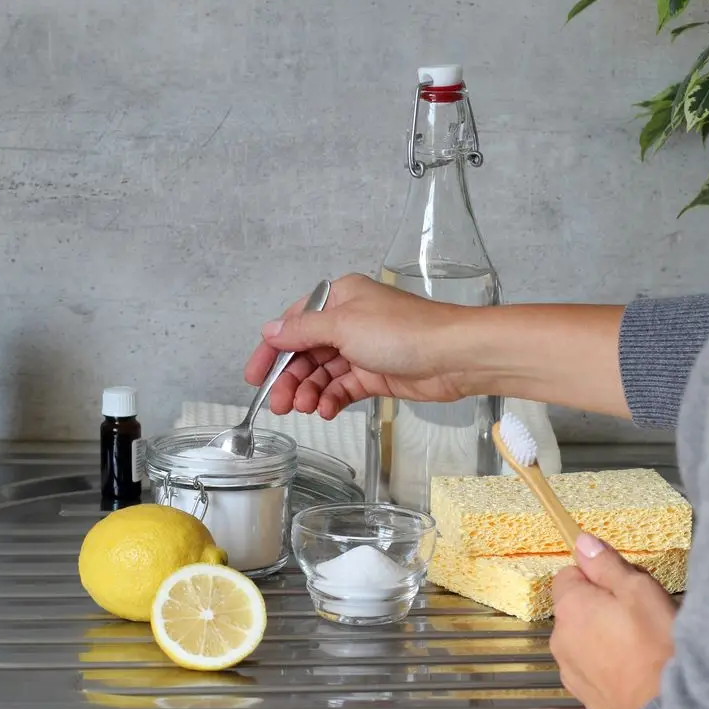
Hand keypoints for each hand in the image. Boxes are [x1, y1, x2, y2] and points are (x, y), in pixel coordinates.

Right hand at [244, 273, 474, 418]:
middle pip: (306, 352)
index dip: (271, 351)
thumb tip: (270, 330)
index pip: (294, 323)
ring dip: (310, 392)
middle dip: (290, 378)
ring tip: (305, 409)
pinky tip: (326, 410)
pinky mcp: (376, 374)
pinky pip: (343, 388)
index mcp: (339, 298)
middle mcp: (349, 321)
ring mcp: (363, 349)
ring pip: (323, 373)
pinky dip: (331, 399)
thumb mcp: (343, 325)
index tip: (255, 377)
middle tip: (279, 404)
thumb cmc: (403, 332)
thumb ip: (302, 331)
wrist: (453, 356)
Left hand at [550, 532, 676, 708]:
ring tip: (643, 646)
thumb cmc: (657, 648)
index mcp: (570, 608)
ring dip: (605, 638)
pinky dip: (610, 666)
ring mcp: (571, 672)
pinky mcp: (586, 698)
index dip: (596, 576)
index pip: (568, 575)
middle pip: (576, 609)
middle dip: (601, 607)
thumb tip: (582, 542)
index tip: (623, 585)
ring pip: (585, 641)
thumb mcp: (639, 591)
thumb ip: (606, 565)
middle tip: (640, 615)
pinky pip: (594, 670)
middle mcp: (561, 640)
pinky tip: (638, 671)